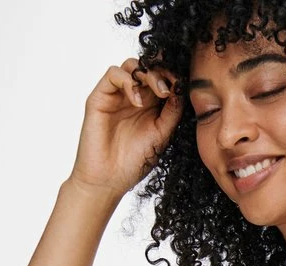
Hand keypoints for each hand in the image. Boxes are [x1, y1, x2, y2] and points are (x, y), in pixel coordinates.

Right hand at [68, 57, 184, 197]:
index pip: (163, 78)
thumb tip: (182, 88)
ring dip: (149, 73)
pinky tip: (137, 102)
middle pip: (149, 67)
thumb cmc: (134, 162)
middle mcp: (134, 97)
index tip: (185, 83)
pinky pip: (113, 74)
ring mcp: (117, 95)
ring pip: (132, 66)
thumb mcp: (162, 135)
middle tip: (172, 86)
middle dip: (164, 71)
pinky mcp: (100, 97)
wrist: (109, 180)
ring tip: (160, 92)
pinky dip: (128, 81)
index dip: (174, 75)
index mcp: (151, 105)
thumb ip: (172, 111)